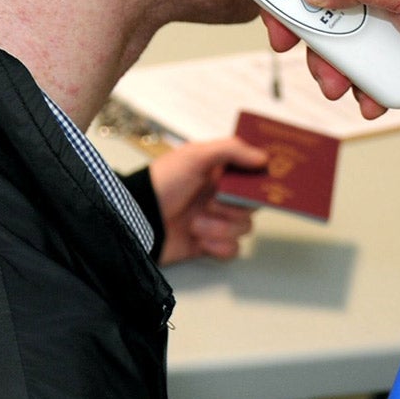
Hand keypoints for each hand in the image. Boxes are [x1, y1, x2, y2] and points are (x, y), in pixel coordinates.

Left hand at [147, 137, 267, 263]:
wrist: (136, 220)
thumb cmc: (162, 183)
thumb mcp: (196, 155)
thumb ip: (232, 150)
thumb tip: (263, 157)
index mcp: (219, 173)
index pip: (252, 176)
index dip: (259, 181)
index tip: (262, 185)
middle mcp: (220, 197)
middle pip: (252, 205)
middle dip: (235, 207)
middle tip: (214, 203)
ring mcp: (215, 221)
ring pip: (243, 228)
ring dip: (221, 227)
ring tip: (196, 224)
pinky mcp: (208, 244)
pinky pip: (232, 249)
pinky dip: (219, 246)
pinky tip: (201, 240)